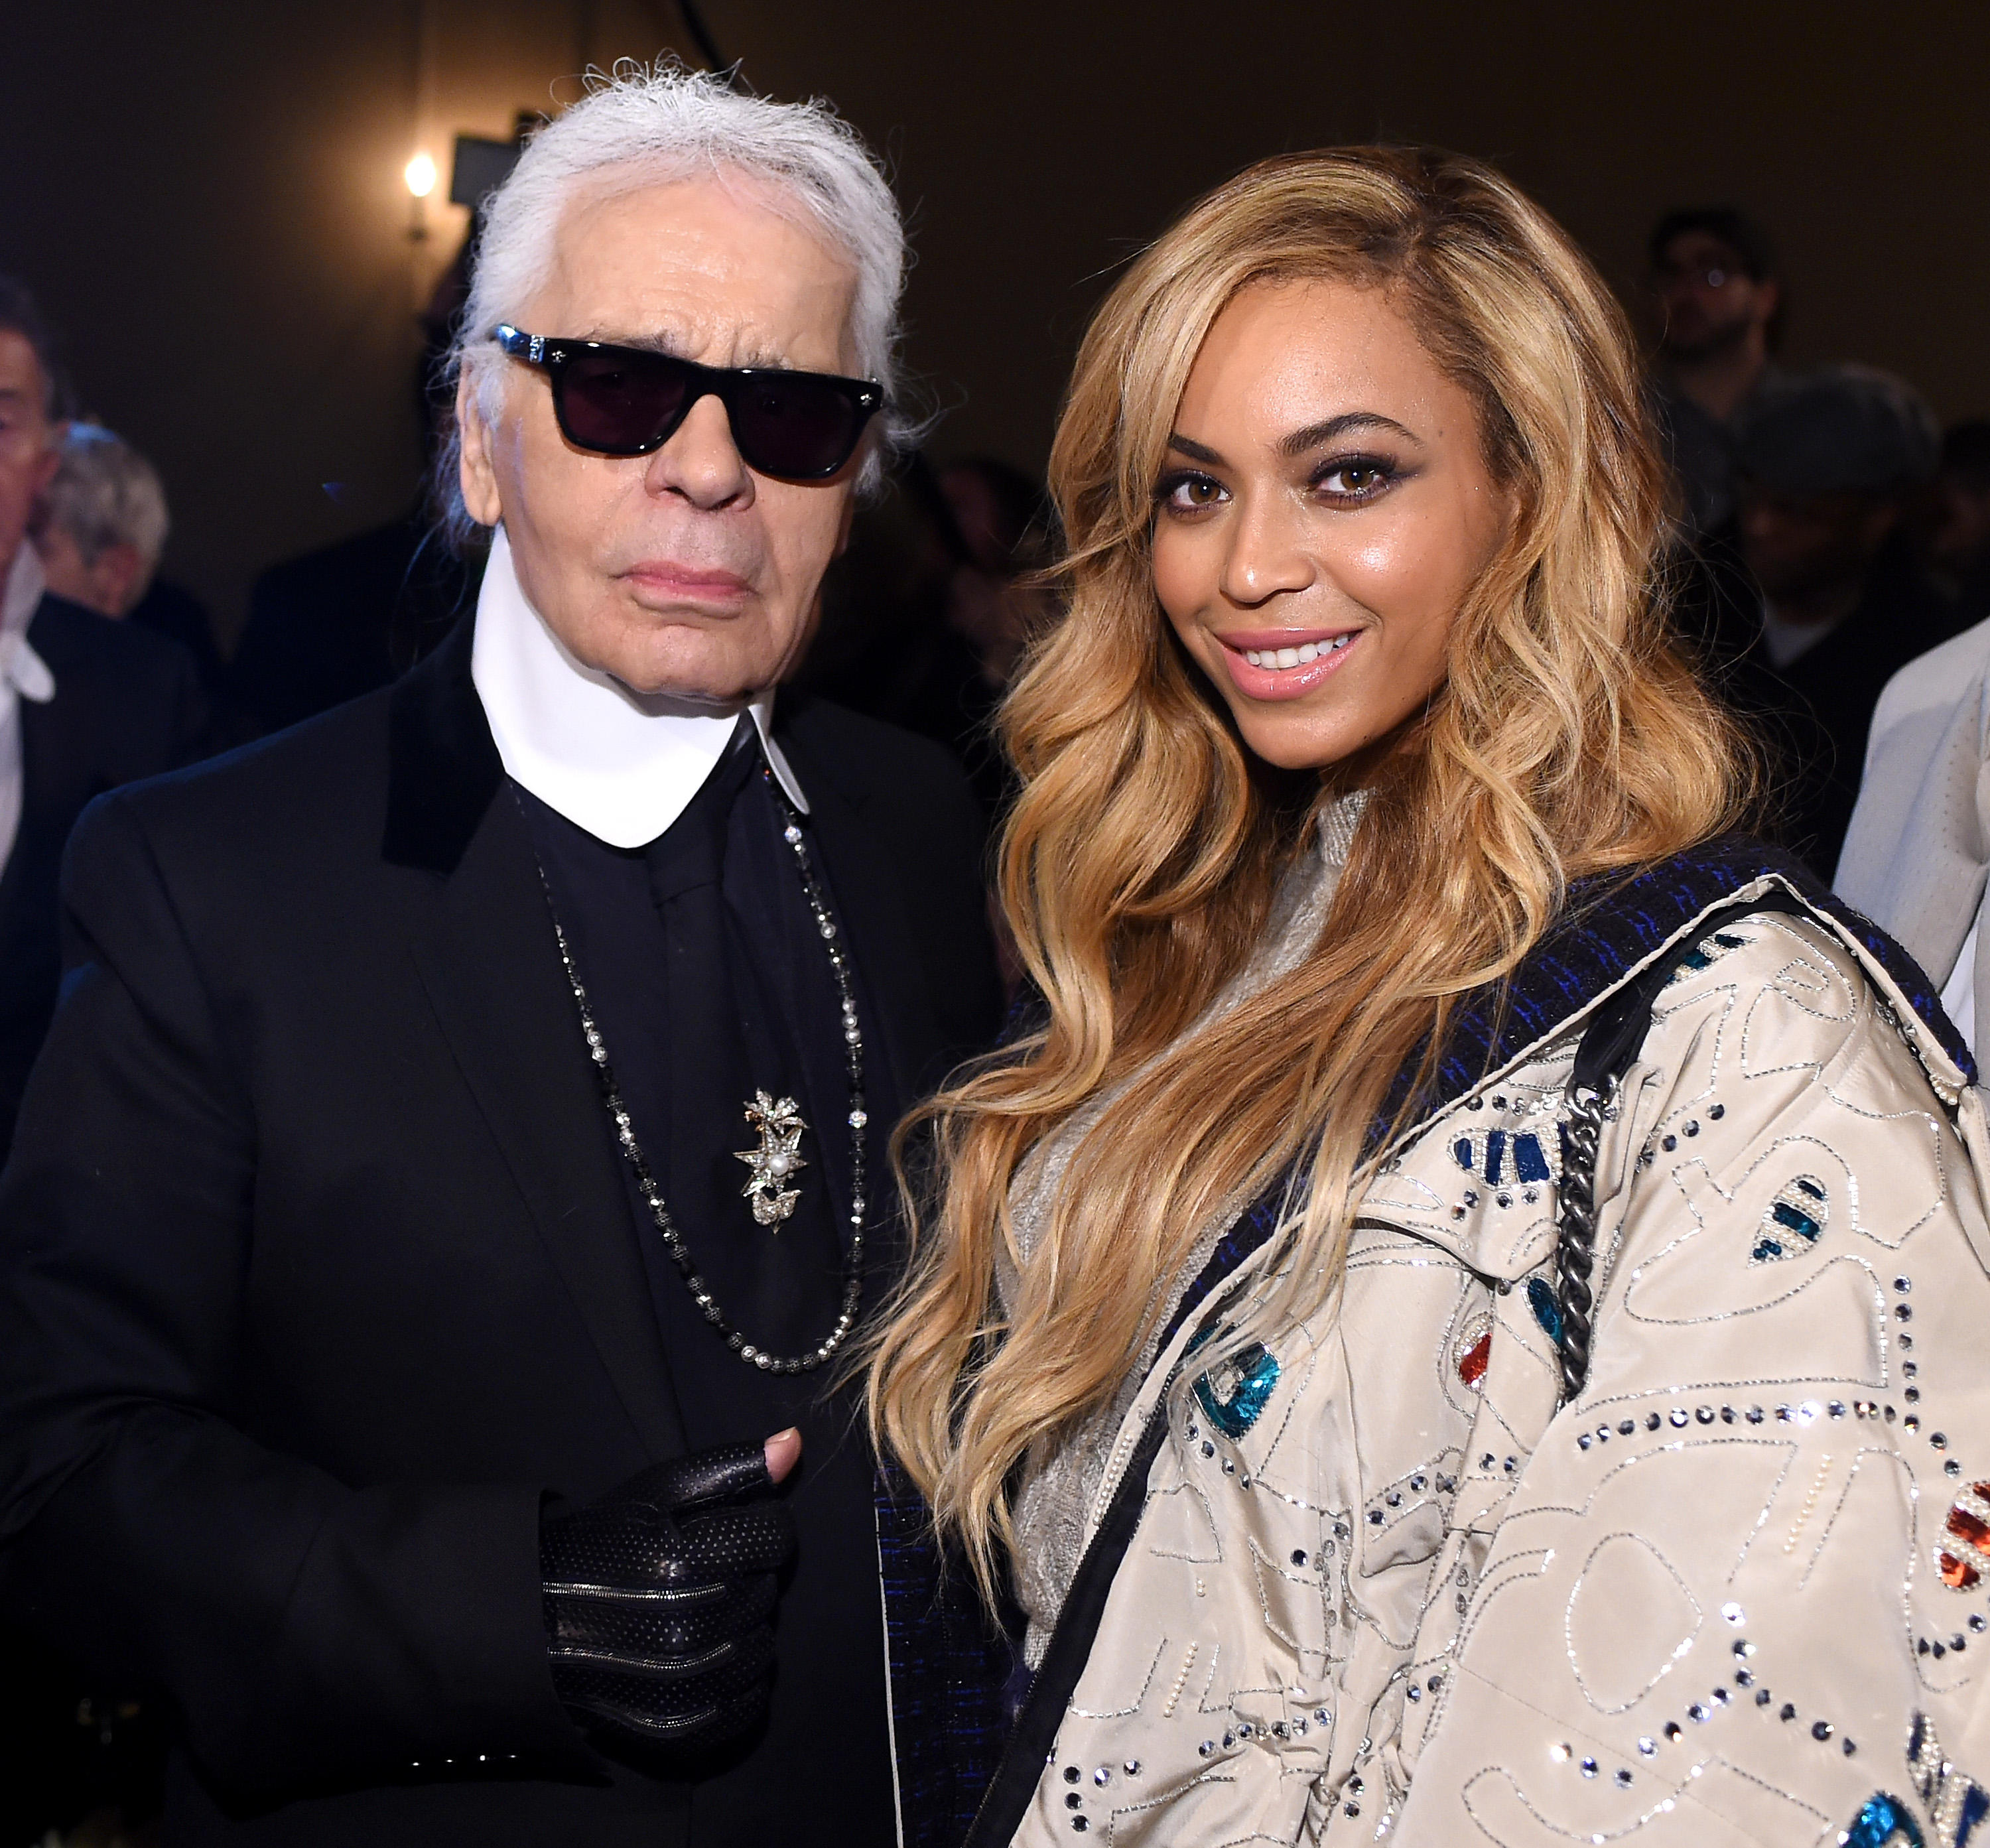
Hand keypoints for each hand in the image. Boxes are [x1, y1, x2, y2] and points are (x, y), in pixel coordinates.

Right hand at [540, 1429, 800, 1758]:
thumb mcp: (662, 1489)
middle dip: (748, 1572)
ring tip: (700, 1609)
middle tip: (705, 1569)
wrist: (541, 1621)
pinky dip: (737, 1677)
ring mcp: (687, 1684)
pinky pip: (750, 1700)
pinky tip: (703, 1652)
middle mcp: (690, 1626)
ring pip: (765, 1645)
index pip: (778, 1536)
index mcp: (685, 1560)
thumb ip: (733, 1466)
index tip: (731, 1526)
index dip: (760, 1523)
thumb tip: (793, 1442)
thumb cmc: (607, 1544)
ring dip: (744, 1625)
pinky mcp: (685, 1727)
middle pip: (769, 1588)